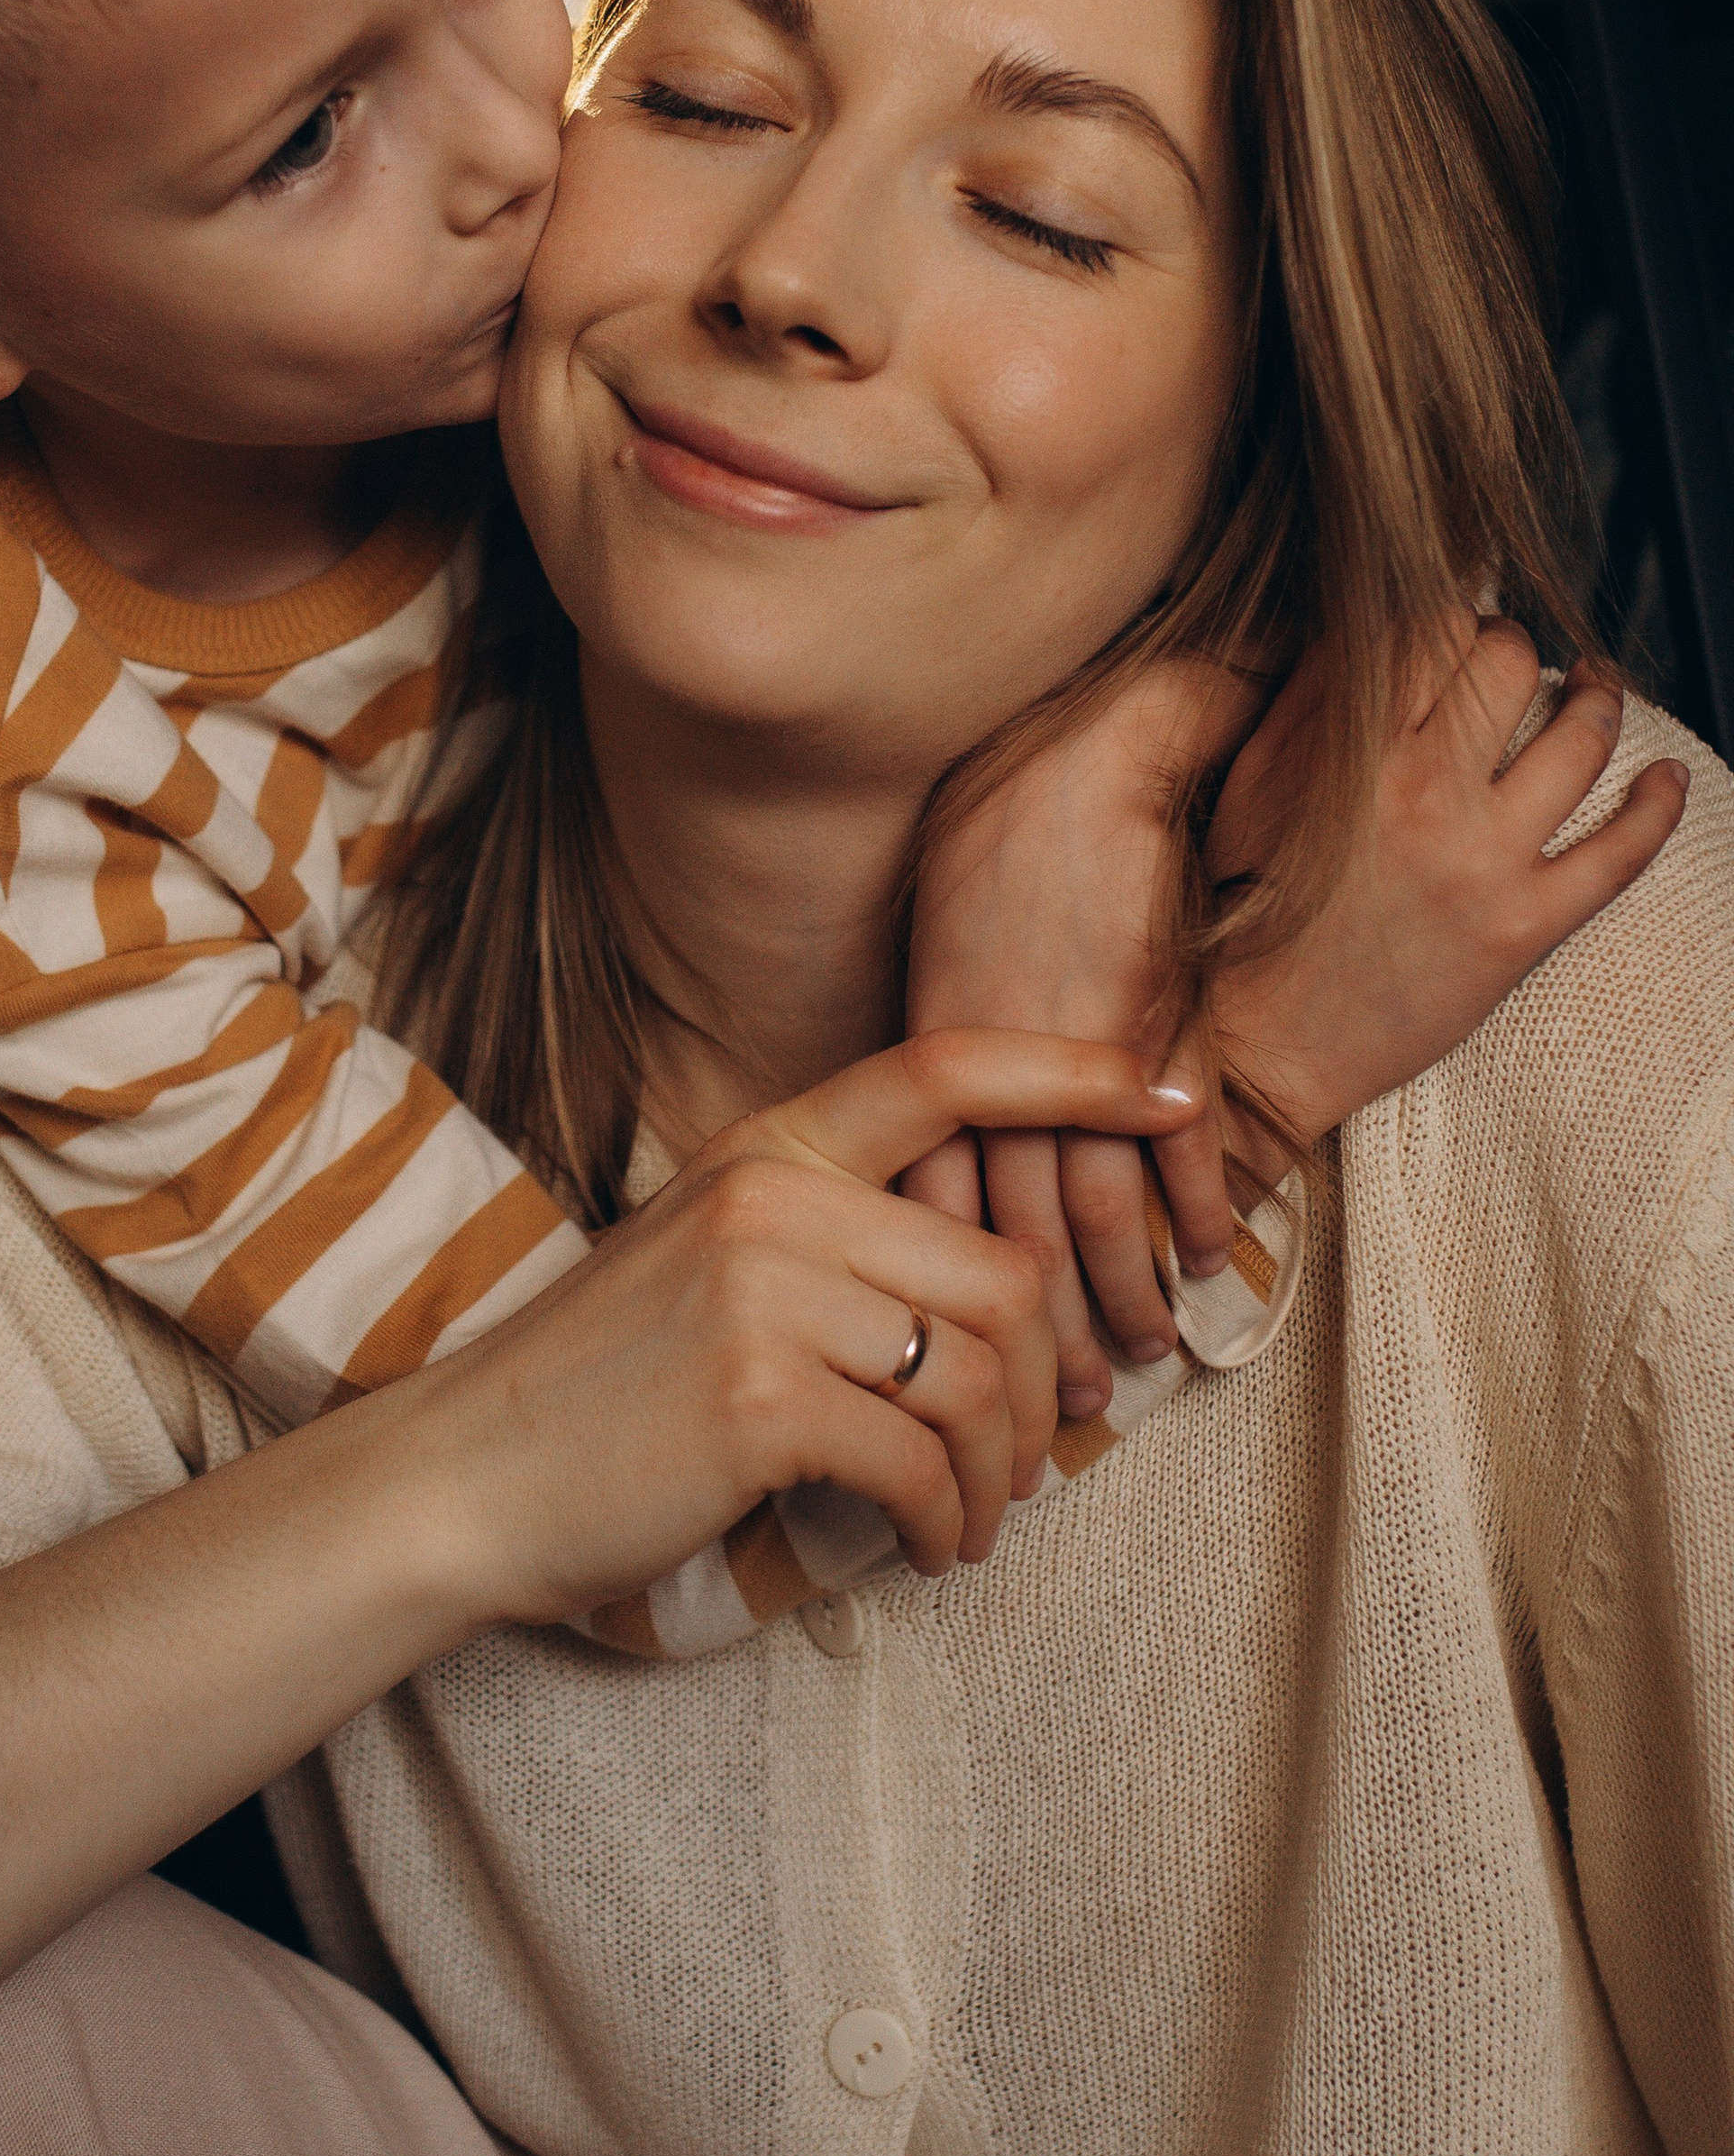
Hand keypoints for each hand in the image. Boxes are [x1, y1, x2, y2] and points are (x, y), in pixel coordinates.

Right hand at [424, 1029, 1202, 1633]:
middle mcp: (771, 1196)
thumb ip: (836, 1243)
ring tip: (976, 1521)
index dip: (1073, 1072)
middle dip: (1048, 1389)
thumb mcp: (713, 1262)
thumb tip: (1005, 1301)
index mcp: (767, 1146)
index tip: (1173, 1093)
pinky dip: (948, 1522)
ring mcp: (762, 1290)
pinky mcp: (759, 1397)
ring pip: (977, 1375)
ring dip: (1004, 1474)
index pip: (944, 1070)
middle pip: (1003, 1275)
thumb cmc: (606, 1386)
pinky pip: (922, 1462)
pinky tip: (928, 1549)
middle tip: (1037, 1462)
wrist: (468, 1474)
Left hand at [903, 663, 1253, 1422]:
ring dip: (1124, 1289)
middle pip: (1010, 1235)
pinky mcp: (1162, 1032)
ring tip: (1144, 1350)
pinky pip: (1184, 1149)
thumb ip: (957, 1033)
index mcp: (937, 1052)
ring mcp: (1083, 1057)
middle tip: (1058, 1402)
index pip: (937, 1199)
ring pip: (1097, 1213)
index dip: (955, 1281)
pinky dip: (1204, 1209)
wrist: (1084, 753)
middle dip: (1036, 1326)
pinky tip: (1217, 1258)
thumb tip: (955, 1112)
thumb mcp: (950, 939)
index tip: (965, 1341)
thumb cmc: (1006, 827)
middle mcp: (1001, 1070)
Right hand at [1211, 619, 1686, 1143]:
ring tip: (1595, 688)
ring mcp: (1482, 860)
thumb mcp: (1251, 786)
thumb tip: (1365, 626)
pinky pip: (1621, 854)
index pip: (1428, 625)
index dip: (1449, 607)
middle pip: (1507, 664)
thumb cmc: (1246, 908)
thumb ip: (1306, 700)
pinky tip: (1667, 779)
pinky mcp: (1523, 927)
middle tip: (1510, 656)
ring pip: (1580, 740)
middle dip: (1515, 644)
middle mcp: (1424, 793)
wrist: (1260, 1040)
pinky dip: (1658, 806)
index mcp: (1351, 749)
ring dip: (1598, 698)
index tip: (1453, 618)